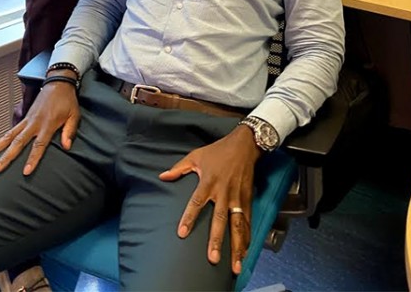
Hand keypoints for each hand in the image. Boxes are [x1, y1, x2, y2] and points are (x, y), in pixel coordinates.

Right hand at [0, 77, 79, 175]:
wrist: (58, 83)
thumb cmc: (67, 100)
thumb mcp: (74, 115)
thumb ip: (70, 131)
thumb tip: (67, 147)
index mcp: (48, 124)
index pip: (39, 145)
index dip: (33, 159)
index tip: (25, 172)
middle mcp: (34, 123)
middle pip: (17, 143)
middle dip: (6, 157)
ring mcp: (27, 120)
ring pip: (8, 136)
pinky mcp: (24, 118)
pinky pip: (10, 131)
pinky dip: (0, 141)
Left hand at [159, 124, 261, 274]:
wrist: (244, 145)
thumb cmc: (218, 150)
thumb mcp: (196, 156)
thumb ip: (179, 168)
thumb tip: (162, 176)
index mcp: (208, 182)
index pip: (196, 203)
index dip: (189, 218)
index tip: (182, 233)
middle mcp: (223, 192)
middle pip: (219, 220)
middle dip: (216, 240)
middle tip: (213, 259)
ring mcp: (237, 197)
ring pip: (237, 225)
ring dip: (237, 245)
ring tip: (235, 264)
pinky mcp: (247, 199)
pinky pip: (248, 221)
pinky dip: (247, 237)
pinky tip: (245, 251)